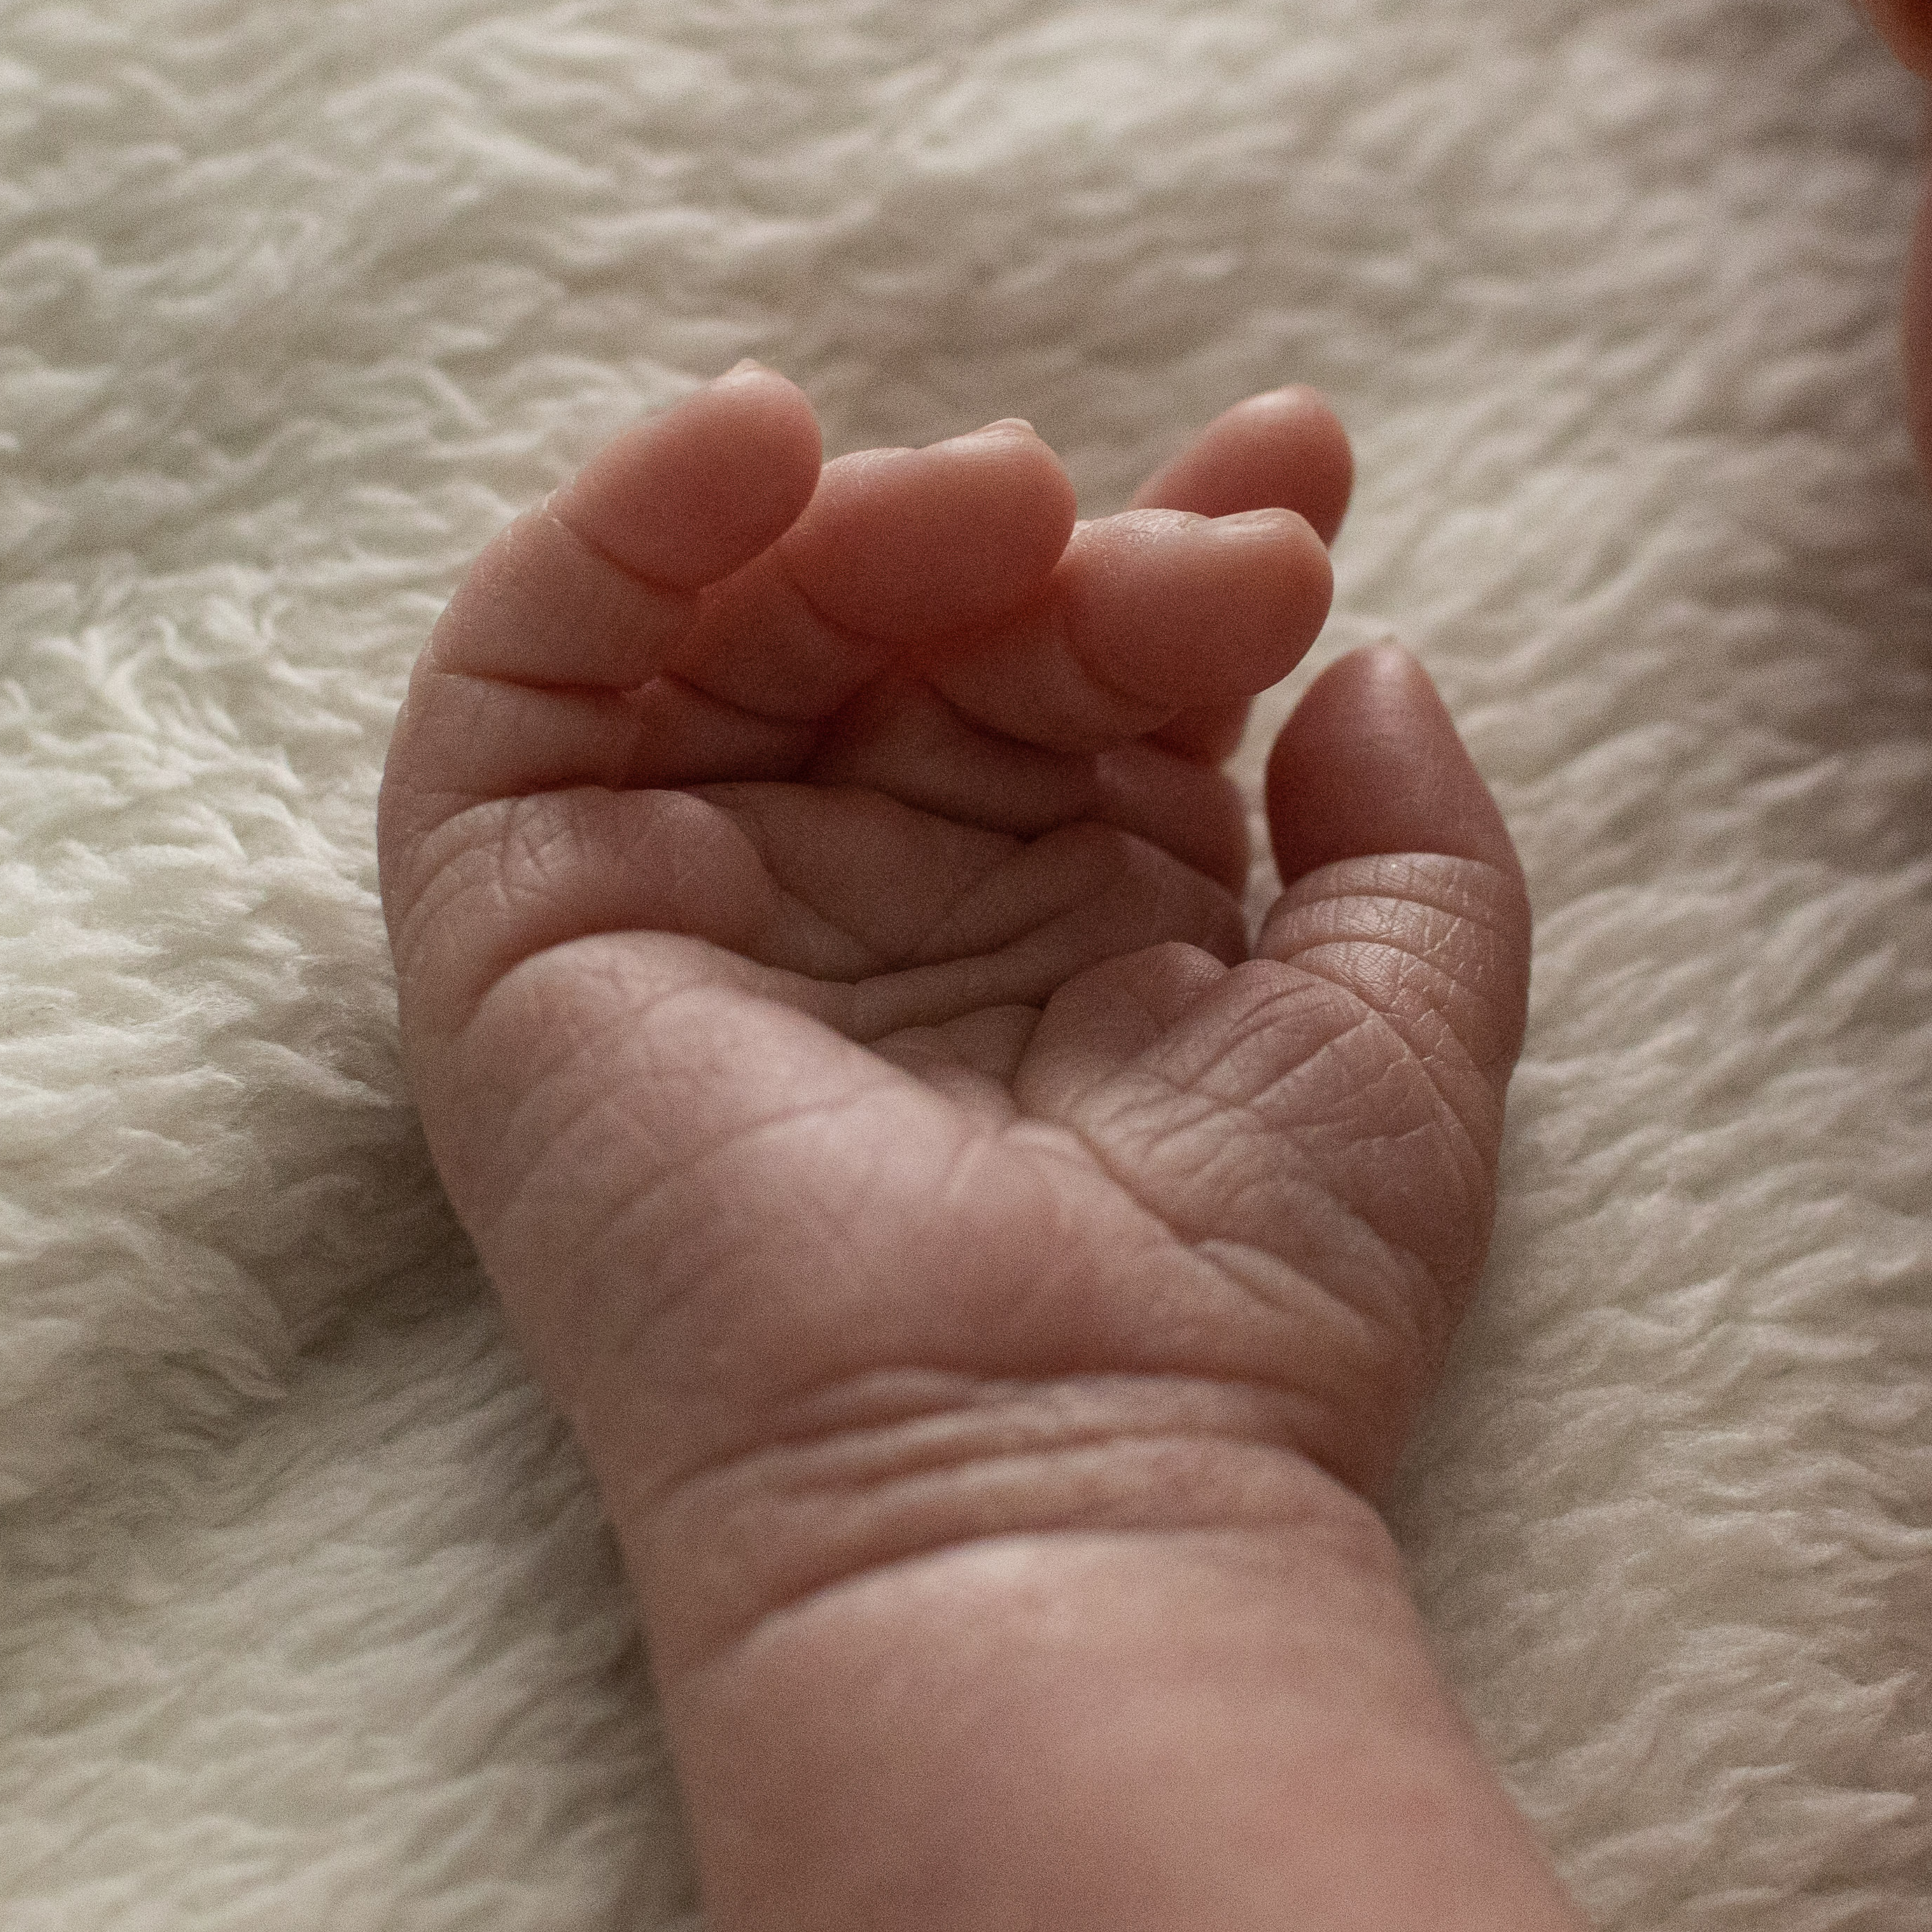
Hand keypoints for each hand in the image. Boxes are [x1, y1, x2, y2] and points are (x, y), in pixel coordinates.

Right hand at [379, 367, 1530, 1665]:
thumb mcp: (1407, 1035)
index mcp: (1057, 914)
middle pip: (923, 614)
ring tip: (1004, 507)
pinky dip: (610, 532)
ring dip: (862, 511)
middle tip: (1205, 573)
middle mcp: (869, 896)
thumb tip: (1371, 660)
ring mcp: (689, 902)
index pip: (1083, 655)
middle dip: (1065, 543)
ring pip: (730, 614)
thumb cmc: (1243, 1313)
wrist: (1046, 1485)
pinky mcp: (523, 927)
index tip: (1301, 469)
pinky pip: (517, 680)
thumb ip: (1413, 841)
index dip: (1180, 535)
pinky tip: (751, 446)